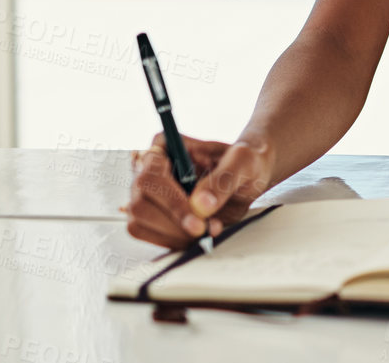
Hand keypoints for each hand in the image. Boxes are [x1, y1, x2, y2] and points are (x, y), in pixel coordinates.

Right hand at [121, 132, 274, 249]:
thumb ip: (223, 179)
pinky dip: (174, 242)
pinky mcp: (153, 218)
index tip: (197, 219)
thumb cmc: (244, 161)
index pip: (150, 176)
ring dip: (174, 235)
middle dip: (173, 223)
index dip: (169, 200)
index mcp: (164, 147)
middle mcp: (149, 171)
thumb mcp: (243, 162)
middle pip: (140, 204)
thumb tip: (200, 205)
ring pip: (139, 223)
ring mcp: (148, 196)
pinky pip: (149, 237)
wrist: (249, 176)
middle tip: (204, 230)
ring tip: (207, 230)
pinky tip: (198, 236)